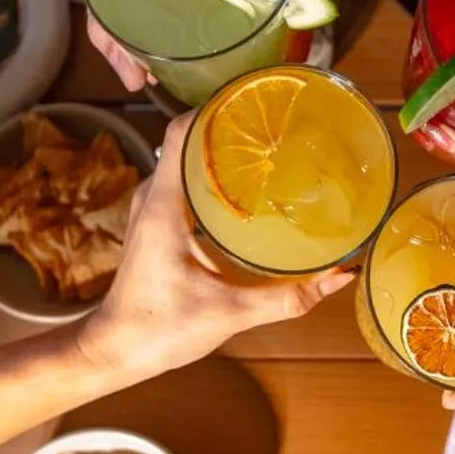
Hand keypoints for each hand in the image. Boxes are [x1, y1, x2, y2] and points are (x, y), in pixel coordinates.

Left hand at [78, 115, 354, 379]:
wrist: (114, 352)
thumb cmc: (160, 329)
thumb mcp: (231, 313)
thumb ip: (288, 296)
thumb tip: (340, 275)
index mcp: (166, 204)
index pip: (182, 131)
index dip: (215, 106)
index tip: (254, 101)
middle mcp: (154, 197)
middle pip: (187, 140)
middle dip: (228, 126)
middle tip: (274, 126)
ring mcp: (151, 210)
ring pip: (185, 161)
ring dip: (219, 151)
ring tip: (265, 150)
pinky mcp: (155, 226)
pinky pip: (183, 184)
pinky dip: (210, 176)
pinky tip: (243, 190)